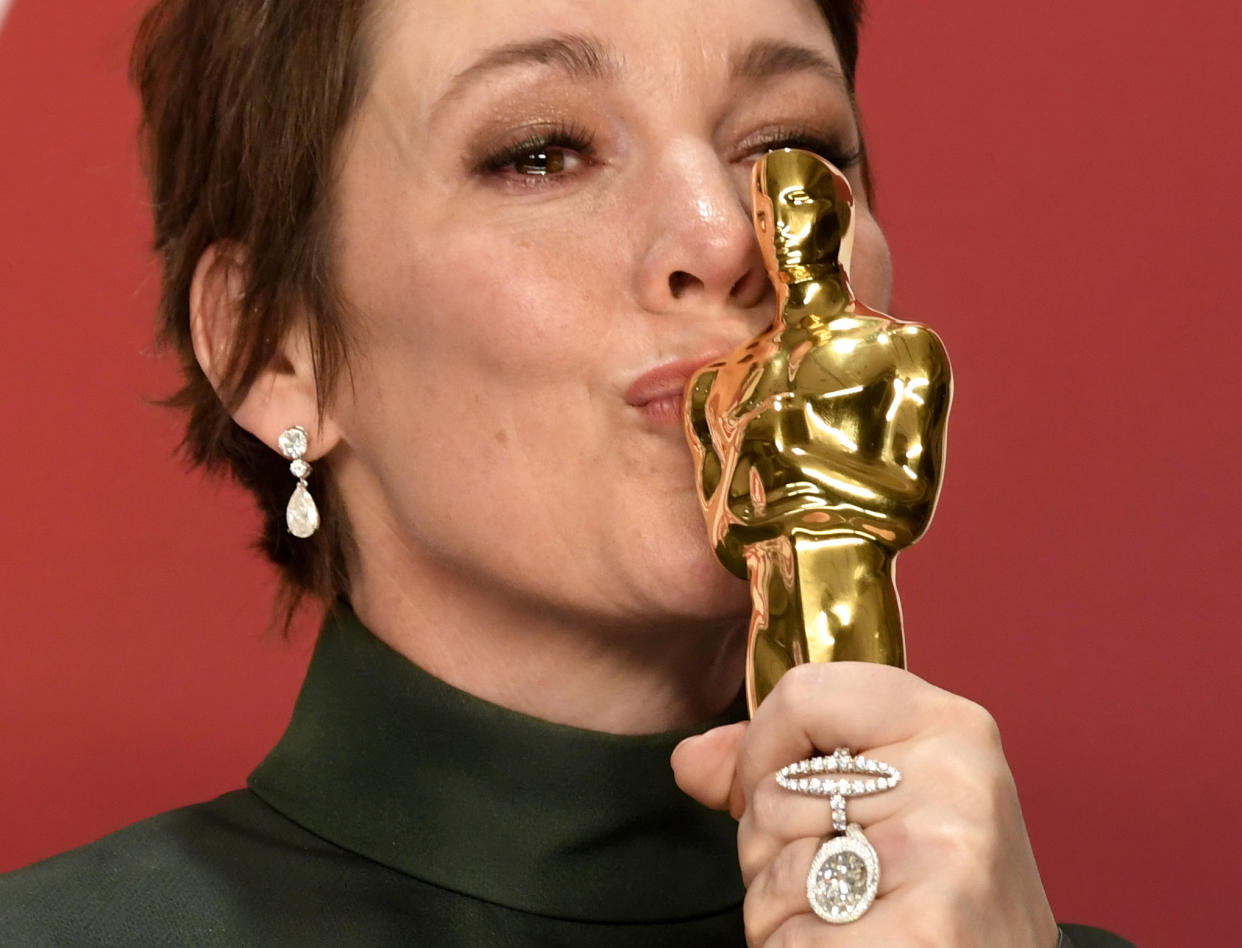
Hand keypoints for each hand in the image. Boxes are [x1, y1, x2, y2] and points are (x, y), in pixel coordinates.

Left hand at [671, 662, 1057, 945]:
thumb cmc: (935, 885)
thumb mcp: (881, 795)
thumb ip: (781, 764)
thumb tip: (687, 761)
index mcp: (948, 723)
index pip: (802, 694)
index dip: (762, 750)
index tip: (778, 791)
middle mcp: (955, 778)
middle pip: (773, 794)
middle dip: (770, 850)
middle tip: (833, 877)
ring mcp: (945, 856)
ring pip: (771, 876)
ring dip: (779, 914)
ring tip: (844, 918)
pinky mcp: (928, 932)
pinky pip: (789, 942)